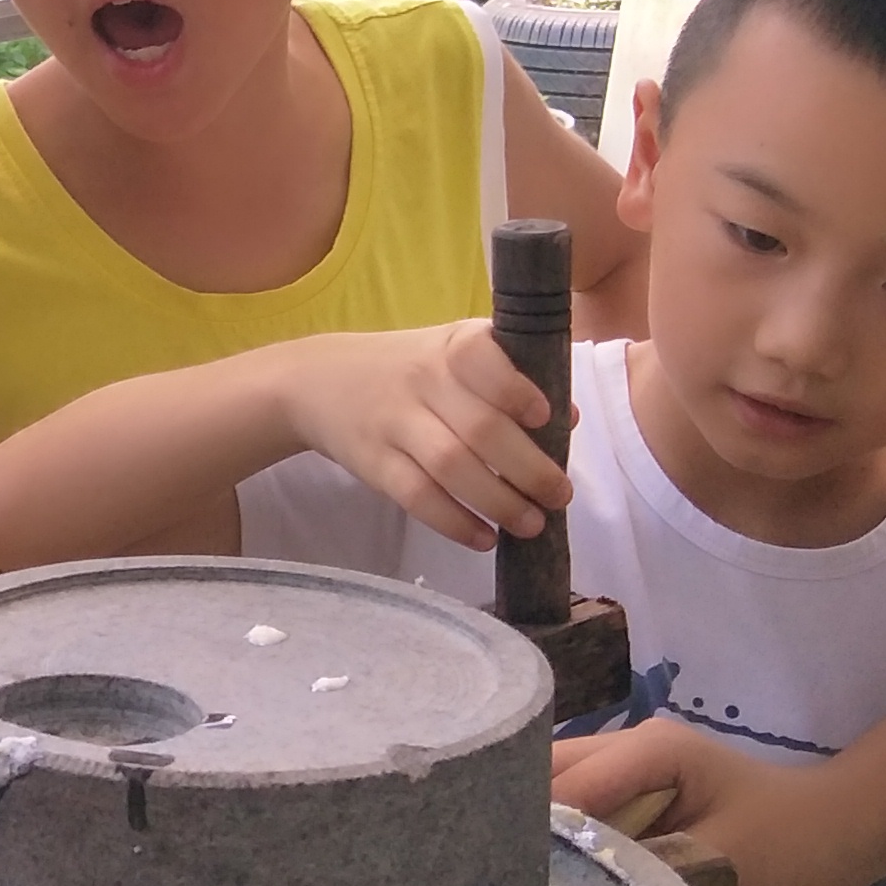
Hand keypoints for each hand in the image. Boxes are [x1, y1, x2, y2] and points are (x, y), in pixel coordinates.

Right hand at [274, 324, 560, 551]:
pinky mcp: (373, 463)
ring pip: (451, 467)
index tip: (547, 417)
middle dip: (528, 468)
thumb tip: (568, 420)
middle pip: (479, 428)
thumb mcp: (454, 353)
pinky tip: (484, 538)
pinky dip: (454, 522)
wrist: (317, 381)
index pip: (483, 360)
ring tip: (531, 525)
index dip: (515, 389)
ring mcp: (394, 422)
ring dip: (498, 502)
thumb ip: (510, 379)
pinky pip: (416, 497)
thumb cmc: (409, 368)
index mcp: (451, 347)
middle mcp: (422, 380)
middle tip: (560, 496)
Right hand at [551, 720, 879, 885]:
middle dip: (515, 828)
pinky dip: (562, 850)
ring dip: (536, 841)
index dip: (531, 834)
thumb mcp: (720, 862)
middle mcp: (626, 749)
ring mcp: (626, 773)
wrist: (838, 838)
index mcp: (648, 749)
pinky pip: (578, 819)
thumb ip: (646, 872)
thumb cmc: (792, 845)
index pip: (564, 786)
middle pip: (542, 777)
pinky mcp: (632, 802)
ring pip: (554, 797)